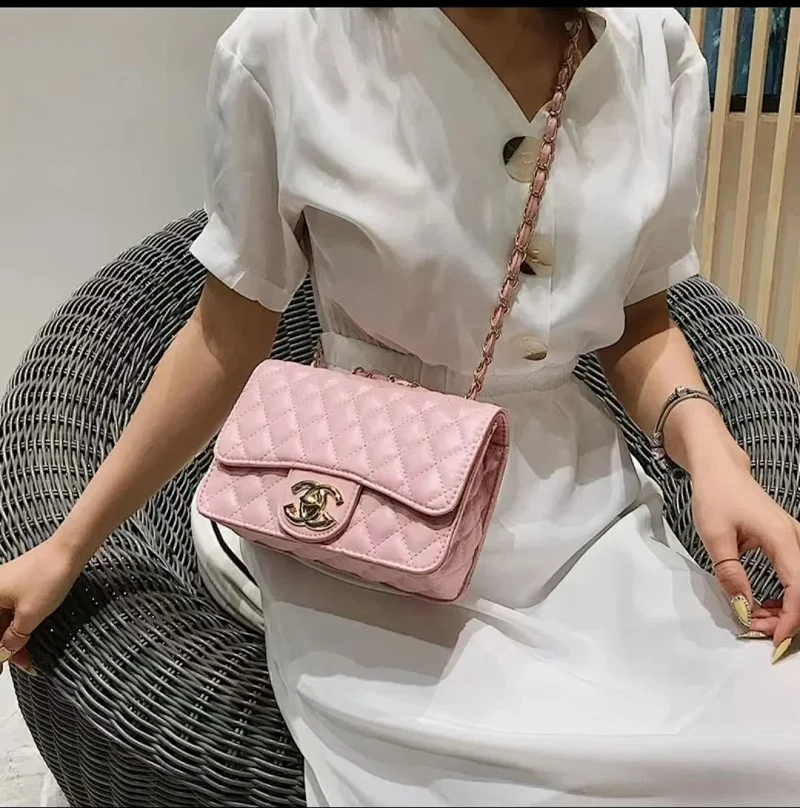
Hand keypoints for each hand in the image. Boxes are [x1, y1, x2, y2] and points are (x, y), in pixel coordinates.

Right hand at [0, 536, 81, 673]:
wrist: (69, 550)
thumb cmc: (47, 576)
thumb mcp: (29, 615)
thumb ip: (13, 638)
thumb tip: (4, 653)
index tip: (1, 669)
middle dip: (5, 649)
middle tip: (19, 665)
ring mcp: (5, 588)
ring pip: (4, 621)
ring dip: (14, 640)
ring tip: (27, 659)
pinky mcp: (19, 586)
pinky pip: (13, 611)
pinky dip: (20, 627)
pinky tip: (28, 639)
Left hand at [691, 453, 799, 656]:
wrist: (718, 468)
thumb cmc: (715, 495)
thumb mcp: (715, 537)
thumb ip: (730, 574)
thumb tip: (743, 609)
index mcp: (783, 538)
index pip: (799, 588)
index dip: (790, 618)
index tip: (774, 639)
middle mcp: (796, 540)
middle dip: (785, 617)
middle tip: (755, 630)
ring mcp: (793, 540)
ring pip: (799, 583)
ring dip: (783, 607)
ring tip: (754, 619)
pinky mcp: (785, 542)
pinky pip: (793, 575)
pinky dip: (781, 594)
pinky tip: (761, 604)